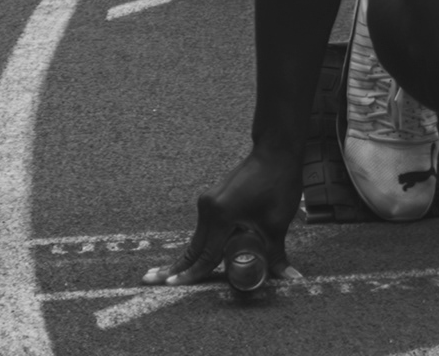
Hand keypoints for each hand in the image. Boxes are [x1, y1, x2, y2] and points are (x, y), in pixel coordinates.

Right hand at [144, 147, 301, 292]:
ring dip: (190, 256)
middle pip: (193, 247)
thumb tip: (290, 277)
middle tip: (149, 281)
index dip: (191, 273)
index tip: (171, 285)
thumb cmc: (278, 184)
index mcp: (222, 215)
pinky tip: (196, 255)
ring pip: (198, 237)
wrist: (275, 152)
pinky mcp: (212, 199)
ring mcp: (207, 202)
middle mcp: (209, 209)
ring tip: (167, 274)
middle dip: (175, 267)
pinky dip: (203, 242)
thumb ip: (276, 253)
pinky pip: (205, 227)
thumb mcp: (278, 221)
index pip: (205, 254)